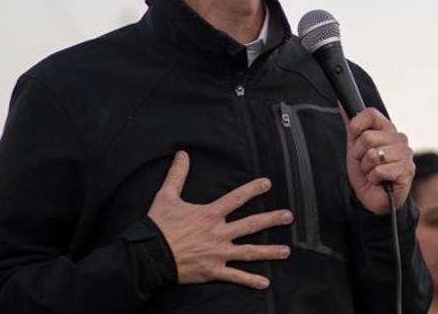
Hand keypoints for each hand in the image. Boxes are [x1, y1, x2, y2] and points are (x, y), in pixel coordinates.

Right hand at [147, 151, 293, 289]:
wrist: (148, 256)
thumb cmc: (157, 227)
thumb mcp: (166, 197)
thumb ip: (177, 175)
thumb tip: (182, 154)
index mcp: (210, 214)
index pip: (236, 198)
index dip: (253, 189)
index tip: (268, 183)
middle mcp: (218, 233)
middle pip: (251, 224)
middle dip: (272, 219)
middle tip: (289, 217)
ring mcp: (218, 253)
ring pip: (249, 252)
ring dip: (269, 252)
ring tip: (286, 251)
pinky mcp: (213, 271)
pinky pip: (235, 277)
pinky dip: (250, 280)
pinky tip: (264, 283)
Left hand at [343, 108, 413, 213]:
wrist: (374, 199)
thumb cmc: (367, 173)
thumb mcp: (355, 147)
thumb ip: (352, 125)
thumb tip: (341, 102)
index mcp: (388, 130)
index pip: (371, 114)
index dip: (357, 127)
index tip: (356, 140)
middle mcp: (400, 139)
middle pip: (367, 138)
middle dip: (359, 155)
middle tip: (366, 164)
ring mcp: (406, 154)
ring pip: (373, 155)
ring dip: (367, 169)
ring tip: (373, 173)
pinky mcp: (407, 171)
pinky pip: (379, 170)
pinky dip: (374, 179)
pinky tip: (381, 181)